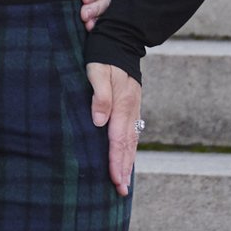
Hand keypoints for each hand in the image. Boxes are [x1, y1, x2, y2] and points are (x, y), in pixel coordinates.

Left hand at [86, 61, 143, 197]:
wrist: (123, 39)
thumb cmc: (105, 55)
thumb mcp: (97, 70)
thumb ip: (99, 95)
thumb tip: (98, 122)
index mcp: (121, 104)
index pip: (117, 139)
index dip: (116, 161)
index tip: (115, 180)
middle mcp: (130, 109)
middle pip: (127, 145)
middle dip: (124, 169)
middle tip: (121, 191)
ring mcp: (133, 108)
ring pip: (132, 141)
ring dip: (128, 162)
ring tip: (124, 182)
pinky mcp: (131, 106)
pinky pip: (132, 132)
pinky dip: (129, 149)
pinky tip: (126, 158)